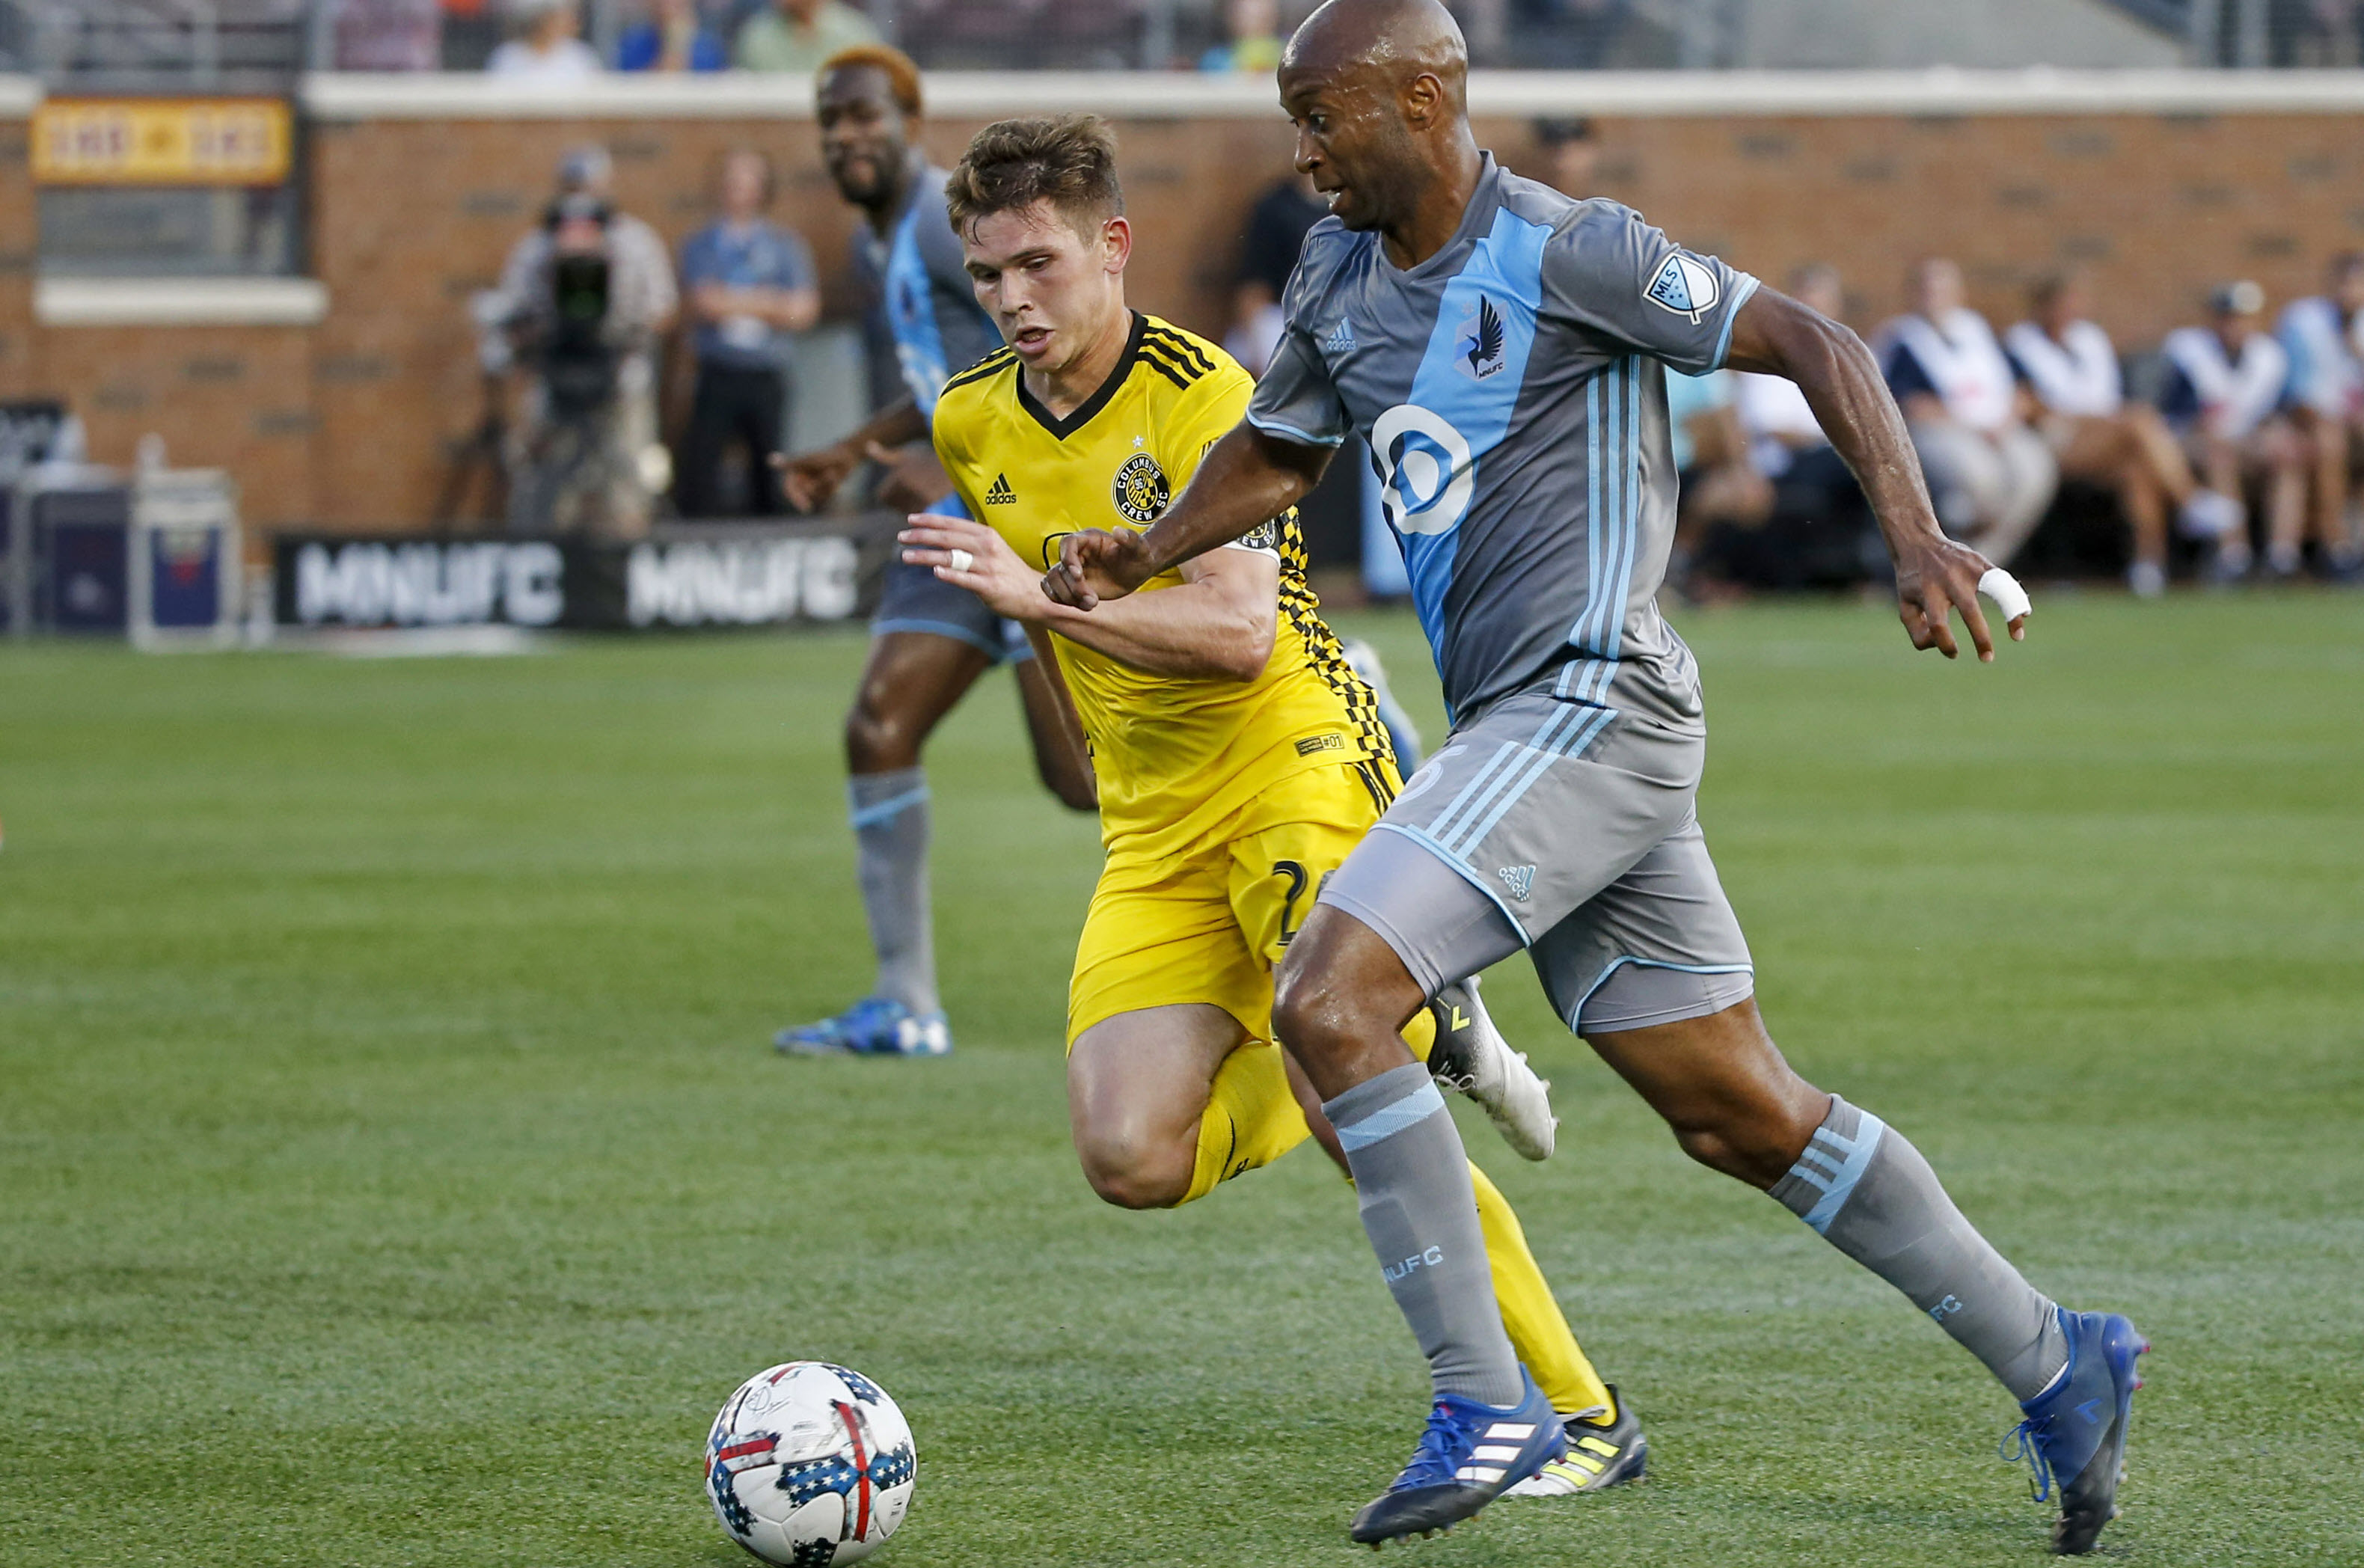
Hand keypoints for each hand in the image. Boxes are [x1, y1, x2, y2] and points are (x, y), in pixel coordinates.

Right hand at [773, 440, 860, 513]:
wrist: (846, 456)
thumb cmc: (825, 456)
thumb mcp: (807, 461)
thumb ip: (790, 463)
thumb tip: (770, 460)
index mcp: (794, 472)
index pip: (788, 488)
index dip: (795, 498)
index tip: (805, 507)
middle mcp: (802, 479)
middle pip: (801, 496)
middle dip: (813, 492)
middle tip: (822, 492)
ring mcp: (813, 485)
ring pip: (816, 496)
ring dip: (826, 486)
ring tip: (832, 473)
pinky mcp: (824, 489)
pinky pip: (826, 496)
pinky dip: (832, 488)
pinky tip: (836, 477)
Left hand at [868, 441, 950, 513]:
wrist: (950, 462)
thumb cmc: (923, 459)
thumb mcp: (904, 456)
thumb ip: (884, 455)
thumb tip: (868, 446)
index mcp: (898, 475)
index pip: (882, 497)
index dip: (886, 495)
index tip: (894, 491)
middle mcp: (907, 485)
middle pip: (893, 505)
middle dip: (896, 502)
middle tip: (906, 494)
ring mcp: (918, 494)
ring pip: (904, 510)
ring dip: (906, 507)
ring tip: (914, 496)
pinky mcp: (930, 500)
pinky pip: (916, 511)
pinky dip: (917, 508)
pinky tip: (923, 499)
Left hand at [900, 512, 1049, 622]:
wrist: (1035, 594)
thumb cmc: (1008, 572)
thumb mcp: (992, 548)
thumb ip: (970, 541)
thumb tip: (943, 534)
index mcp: (986, 535)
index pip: (953, 524)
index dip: (931, 520)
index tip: (911, 519)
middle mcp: (987, 547)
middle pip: (948, 538)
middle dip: (922, 536)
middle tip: (901, 536)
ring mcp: (988, 567)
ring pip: (951, 558)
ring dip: (925, 556)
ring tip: (905, 556)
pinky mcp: (989, 586)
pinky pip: (966, 579)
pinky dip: (950, 575)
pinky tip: (935, 572)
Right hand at [1043, 528, 1156, 610]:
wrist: (1135, 573)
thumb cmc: (1137, 557)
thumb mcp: (1139, 548)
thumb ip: (1131, 539)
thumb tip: (1118, 531)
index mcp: (1088, 539)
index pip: (1068, 543)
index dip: (1068, 558)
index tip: (1079, 575)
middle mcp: (1076, 553)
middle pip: (1060, 568)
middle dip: (1073, 586)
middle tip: (1093, 599)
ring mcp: (1071, 570)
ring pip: (1053, 581)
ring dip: (1068, 596)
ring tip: (1091, 604)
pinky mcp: (1070, 585)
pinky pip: (1054, 592)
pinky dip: (1064, 602)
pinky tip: (1085, 606)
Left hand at [1892, 531, 2024, 662]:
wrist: (1918, 543)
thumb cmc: (1913, 582)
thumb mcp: (1905, 606)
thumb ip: (1918, 632)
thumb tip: (1942, 645)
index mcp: (1927, 591)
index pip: (1938, 624)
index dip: (1945, 644)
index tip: (1953, 653)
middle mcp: (1950, 579)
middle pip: (1969, 610)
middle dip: (1981, 638)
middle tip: (1987, 659)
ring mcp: (1969, 568)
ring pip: (1996, 590)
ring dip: (2010, 614)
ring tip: (2017, 636)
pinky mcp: (1982, 562)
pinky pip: (2004, 580)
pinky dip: (2015, 597)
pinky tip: (2023, 614)